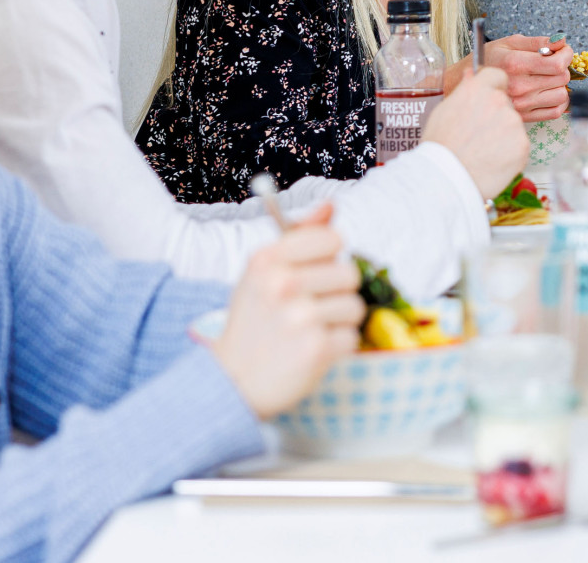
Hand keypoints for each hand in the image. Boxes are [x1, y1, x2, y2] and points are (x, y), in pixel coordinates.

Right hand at [209, 205, 361, 417]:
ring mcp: (300, 317)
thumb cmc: (254, 321)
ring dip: (338, 322)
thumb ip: (300, 236)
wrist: (232, 382)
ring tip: (309, 331)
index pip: (332, 238)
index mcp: (268, 259)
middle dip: (336, 293)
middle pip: (350, 273)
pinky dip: (337, 347)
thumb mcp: (263, 272)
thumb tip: (332, 205)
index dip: (330, 257)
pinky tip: (311, 351)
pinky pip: (352, 337)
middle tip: (309, 309)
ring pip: (355, 306)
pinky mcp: (316, 349)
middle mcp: (283, 284)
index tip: (316, 272)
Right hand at [422, 66, 527, 198]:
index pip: (498, 75)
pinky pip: (519, 145)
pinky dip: (510, 154)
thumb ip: (464, 93)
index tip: (490, 100)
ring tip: (483, 152)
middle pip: (506, 104)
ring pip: (513, 126)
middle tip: (480, 136)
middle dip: (497, 117)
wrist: (446, 179)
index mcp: (477, 89)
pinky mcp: (523, 145)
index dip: (494, 88)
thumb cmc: (440, 148)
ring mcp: (513, 123)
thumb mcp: (444, 111)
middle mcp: (499, 101)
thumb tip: (472, 76)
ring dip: (504, 136)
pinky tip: (492, 162)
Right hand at [445, 34, 571, 121]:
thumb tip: (561, 41)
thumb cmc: (487, 60)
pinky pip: (555, 111)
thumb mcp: (509, 42)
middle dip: (562, 67)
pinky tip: (548, 91)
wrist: (466, 85)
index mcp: (515, 64)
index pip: (557, 64)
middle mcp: (519, 86)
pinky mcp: (524, 117)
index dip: (566, 55)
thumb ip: (538, 41)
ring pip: (562, 95)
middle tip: (553, 62)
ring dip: (560, 84)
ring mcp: (522, 104)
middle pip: (562, 78)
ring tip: (548, 77)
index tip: (563, 50)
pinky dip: (557, 101)